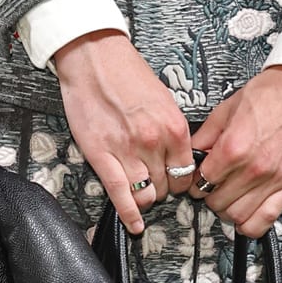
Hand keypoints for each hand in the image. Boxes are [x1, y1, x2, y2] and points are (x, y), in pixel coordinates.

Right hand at [53, 30, 194, 232]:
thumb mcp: (165, 100)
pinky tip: (134, 225)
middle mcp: (154, 141)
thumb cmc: (126, 74)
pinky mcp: (101, 155)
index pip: (188, 173)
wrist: (94, 57)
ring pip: (147, 195)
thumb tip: (178, 156)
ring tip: (142, 193)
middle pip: (168, 187)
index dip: (183, 182)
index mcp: (174, 126)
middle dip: (164, 189)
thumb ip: (172, 131)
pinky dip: (129, 215)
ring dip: (146, 199)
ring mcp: (127, 151)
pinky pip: (120, 195)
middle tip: (157, 184)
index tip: (177, 183)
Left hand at [192, 66, 281, 239]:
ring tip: (230, 197)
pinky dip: (251, 224)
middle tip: (213, 187)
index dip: (195, 182)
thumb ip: (206, 136)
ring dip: (228, 211)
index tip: (198, 179)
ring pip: (238, 217)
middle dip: (210, 197)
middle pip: (217, 203)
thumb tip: (192, 155)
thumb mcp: (227, 109)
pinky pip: (267, 220)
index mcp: (234, 147)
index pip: (201, 183)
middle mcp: (254, 168)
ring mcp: (275, 180)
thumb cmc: (272, 93)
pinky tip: (246, 213)